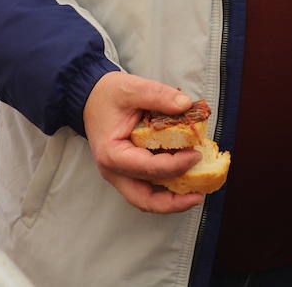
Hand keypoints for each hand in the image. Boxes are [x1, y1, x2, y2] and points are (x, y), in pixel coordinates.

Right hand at [82, 71, 205, 213]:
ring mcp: (120, 175)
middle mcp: (113, 171)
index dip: (176, 165)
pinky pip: (148, 189)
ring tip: (196, 192)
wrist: (92, 97)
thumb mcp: (132, 88)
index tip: (196, 155)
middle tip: (199, 194)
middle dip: (174, 202)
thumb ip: (159, 95)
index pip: (148, 169)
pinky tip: (185, 179)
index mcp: (112, 154)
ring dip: (171, 200)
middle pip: (145, 200)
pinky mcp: (128, 173)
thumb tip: (185, 104)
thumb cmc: (108, 95)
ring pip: (146, 200)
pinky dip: (166, 189)